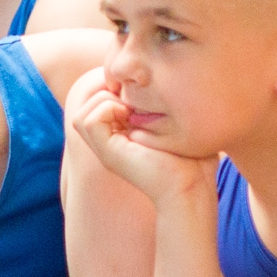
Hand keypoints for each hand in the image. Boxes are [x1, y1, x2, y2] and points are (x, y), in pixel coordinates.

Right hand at [71, 74, 216, 205]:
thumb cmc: (195, 163)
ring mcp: (107, 151)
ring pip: (81, 114)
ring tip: (129, 106)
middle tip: (133, 97)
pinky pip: (87, 121)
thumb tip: (172, 86)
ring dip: (103, 100)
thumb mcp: (181, 129)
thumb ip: (169, 110)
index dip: (114, 89)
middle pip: (85, 107)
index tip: (139, 88)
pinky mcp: (109, 154)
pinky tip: (129, 114)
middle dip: (106, 91)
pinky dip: (106, 109)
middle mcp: (110, 145)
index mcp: (123, 140)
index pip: (100, 105)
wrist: (192, 190)